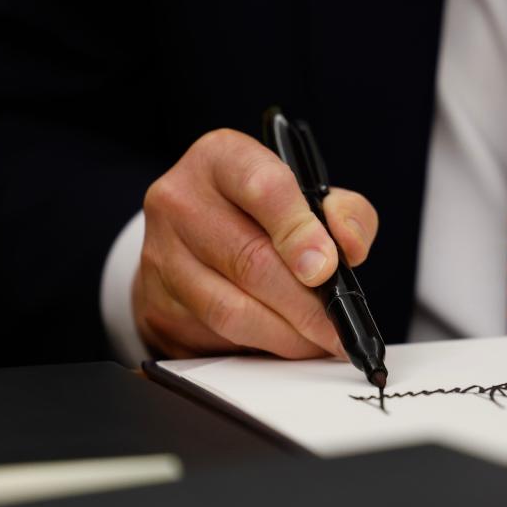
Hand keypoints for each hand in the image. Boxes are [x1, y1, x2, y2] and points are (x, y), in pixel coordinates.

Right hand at [133, 129, 377, 359]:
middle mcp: (181, 199)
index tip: (327, 268)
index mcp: (222, 158)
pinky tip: (286, 344)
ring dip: (285, 335)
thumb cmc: (261, 214)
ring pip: (230, 309)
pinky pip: (215, 336)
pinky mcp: (157, 304)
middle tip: (338, 328)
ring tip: (319, 342)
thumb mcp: (307, 195)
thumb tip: (349, 247)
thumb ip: (343, 212)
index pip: (263, 188)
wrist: (193, 238)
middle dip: (305, 304)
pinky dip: (260, 348)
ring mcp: (161, 254)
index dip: (299, 232)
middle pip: (249, 260)